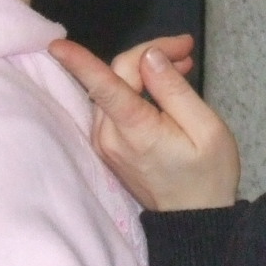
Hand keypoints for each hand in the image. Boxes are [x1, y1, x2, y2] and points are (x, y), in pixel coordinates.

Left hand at [48, 35, 240, 210]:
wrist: (195, 220)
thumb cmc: (208, 176)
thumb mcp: (206, 129)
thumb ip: (175, 89)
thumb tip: (150, 57)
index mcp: (135, 130)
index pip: (103, 86)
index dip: (79, 62)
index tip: (56, 45)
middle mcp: (110, 136)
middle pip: (115, 76)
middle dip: (148, 54)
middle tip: (185, 50)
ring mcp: (105, 143)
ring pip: (114, 87)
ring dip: (143, 71)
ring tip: (182, 65)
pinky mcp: (107, 146)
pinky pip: (114, 105)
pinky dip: (136, 88)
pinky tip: (163, 86)